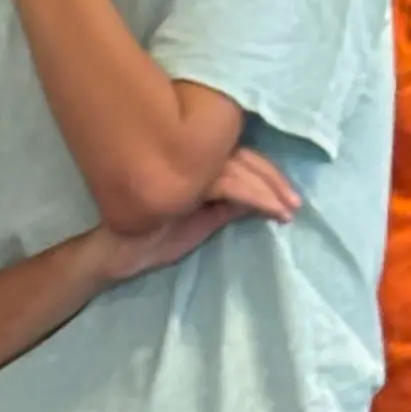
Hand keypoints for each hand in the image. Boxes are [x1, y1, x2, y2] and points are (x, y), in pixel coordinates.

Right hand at [87, 149, 295, 282]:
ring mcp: (184, 167)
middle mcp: (188, 157)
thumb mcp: (200, 221)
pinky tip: (272, 210)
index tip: (288, 196)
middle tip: (296, 202)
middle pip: (243, 158)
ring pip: (240, 168)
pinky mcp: (183, 182)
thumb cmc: (150, 239)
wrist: (114, 254)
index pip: (235, 157)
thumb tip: (258, 197)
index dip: (265, 173)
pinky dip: (256, 197)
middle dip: (273, 180)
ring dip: (270, 189)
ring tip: (288, 209)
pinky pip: (230, 185)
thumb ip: (226, 206)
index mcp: (192, 164)